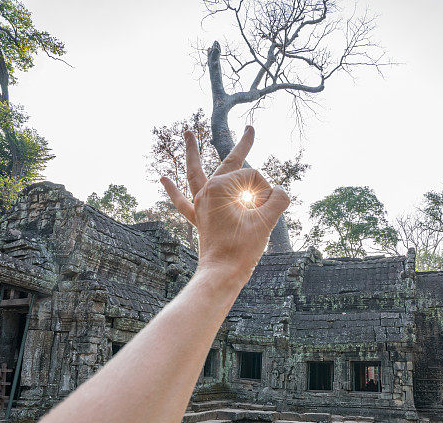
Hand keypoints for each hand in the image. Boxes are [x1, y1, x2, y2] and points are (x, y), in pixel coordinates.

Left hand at [160, 126, 289, 284]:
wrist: (222, 272)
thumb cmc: (243, 247)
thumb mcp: (268, 220)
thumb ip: (279, 199)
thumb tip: (279, 192)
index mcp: (221, 186)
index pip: (254, 178)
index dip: (266, 192)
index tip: (267, 209)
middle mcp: (207, 190)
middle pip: (229, 162)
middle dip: (243, 145)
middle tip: (251, 129)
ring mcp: (200, 203)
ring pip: (195, 172)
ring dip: (191, 152)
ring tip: (187, 133)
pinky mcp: (198, 218)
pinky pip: (181, 201)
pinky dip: (172, 190)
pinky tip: (163, 178)